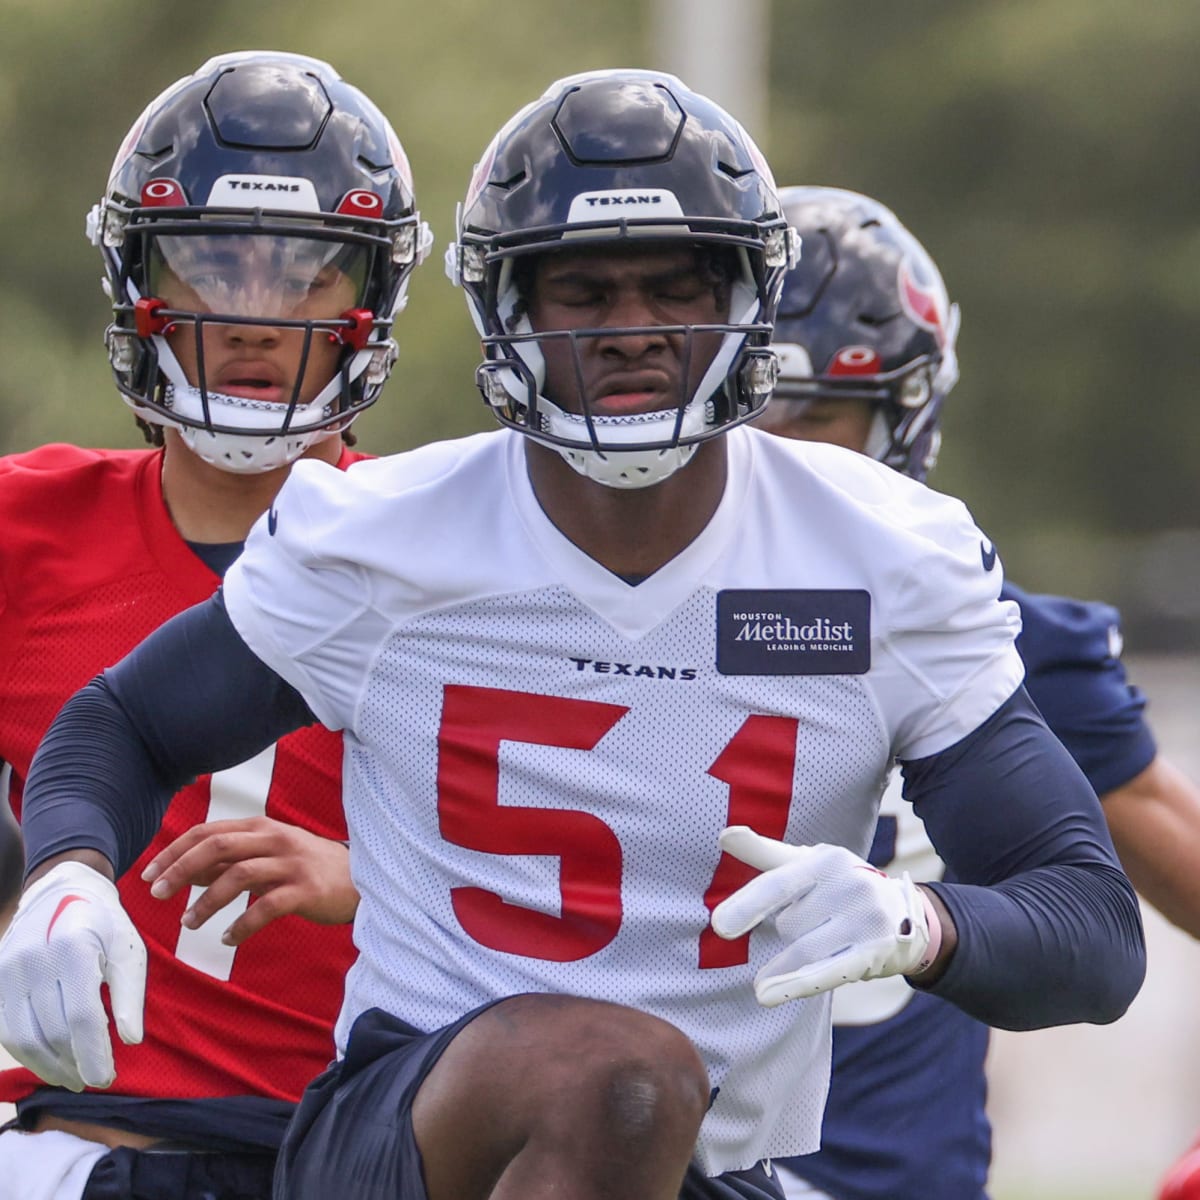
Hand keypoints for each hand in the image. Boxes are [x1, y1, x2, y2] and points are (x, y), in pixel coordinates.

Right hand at [0, 861, 144, 1089]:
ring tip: (74, 1077)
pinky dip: (29, 1053)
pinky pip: (8, 1030)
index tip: (106, 1078)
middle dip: (74, 1064)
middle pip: (52, 1032)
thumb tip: (131, 1042)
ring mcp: (8, 972)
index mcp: (73, 949)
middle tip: (95, 1079)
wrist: (60, 891)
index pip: (80, 1017)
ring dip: (49, 1066)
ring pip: (24, 1038)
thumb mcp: (128, 951)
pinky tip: (51, 1062)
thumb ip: (130, 995)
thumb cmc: (104, 924)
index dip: (92, 1053)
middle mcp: (33, 961)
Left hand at [142, 817, 357, 944]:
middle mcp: (275, 839)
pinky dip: (241, 925)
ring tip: (188, 923)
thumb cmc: (308, 866)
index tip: (149, 874)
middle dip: (182, 869)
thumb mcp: (269, 855)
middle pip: (218, 846)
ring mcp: (291, 864)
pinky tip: (227, 939)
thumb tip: (187, 871)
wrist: (360, 879)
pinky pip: (266, 907)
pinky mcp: (305, 890)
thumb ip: (231, 860)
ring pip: (238, 875)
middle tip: (158, 894)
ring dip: (206, 901)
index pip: (209, 831)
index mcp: (262, 827)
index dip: (175, 851)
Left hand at [710, 826, 933, 1006]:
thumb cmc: (841, 884)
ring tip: (766, 983)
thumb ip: (763, 852)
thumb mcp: (807, 862)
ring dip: (786, 964)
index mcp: (826, 859)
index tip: (719, 926)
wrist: (908, 912)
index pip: (779, 885)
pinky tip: (767, 997)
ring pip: (803, 950)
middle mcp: (849, 885)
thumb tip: (724, 834)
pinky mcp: (874, 952)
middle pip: (789, 925)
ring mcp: (865, 920)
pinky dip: (796, 985)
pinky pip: (827, 972)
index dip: (749, 905)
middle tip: (812, 924)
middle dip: (790, 930)